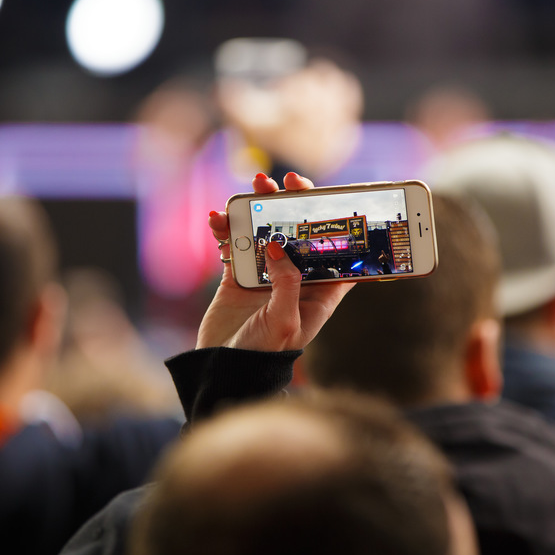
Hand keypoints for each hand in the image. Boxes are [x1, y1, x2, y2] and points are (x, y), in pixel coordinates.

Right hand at [196, 172, 354, 350]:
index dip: (334, 224)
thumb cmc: (264, 355)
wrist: (224, 372)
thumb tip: (278, 245)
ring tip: (251, 189)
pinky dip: (226, 229)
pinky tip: (218, 218)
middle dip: (292, 205)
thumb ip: (286, 283)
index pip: (336, 252)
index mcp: (319, 292)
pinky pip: (234, 244)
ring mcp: (265, 276)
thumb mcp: (285, 321)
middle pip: (299, 233)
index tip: (327, 198)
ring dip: (258, 209)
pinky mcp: (237, 277)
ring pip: (266, 232)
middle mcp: (295, 279)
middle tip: (285, 183)